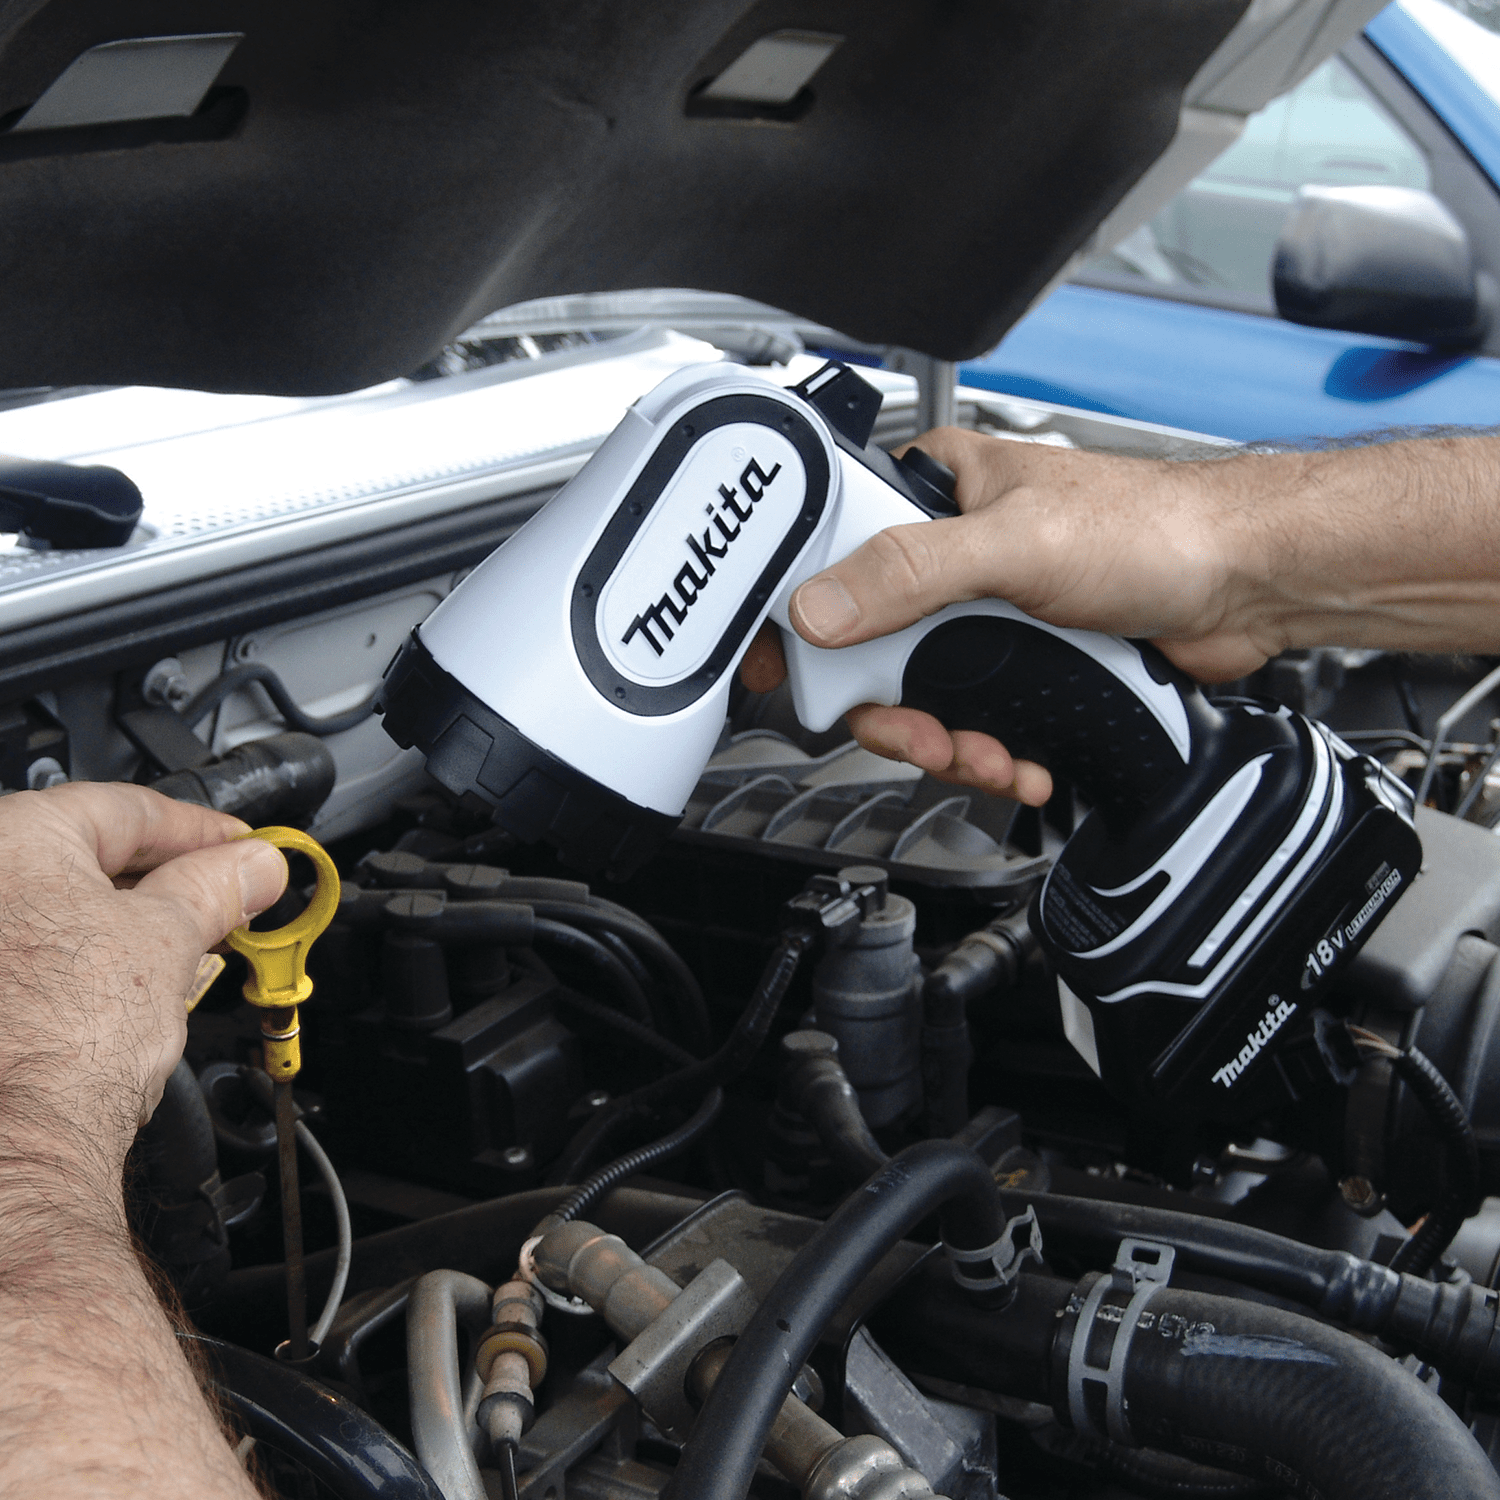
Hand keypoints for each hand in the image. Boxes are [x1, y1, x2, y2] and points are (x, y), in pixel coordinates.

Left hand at [0, 783, 286, 1185]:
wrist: (11, 1149)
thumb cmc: (60, 1043)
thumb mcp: (167, 942)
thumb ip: (214, 888)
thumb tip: (253, 865)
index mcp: (10, 838)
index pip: (125, 808)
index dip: (200, 830)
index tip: (241, 848)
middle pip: (83, 856)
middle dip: (162, 879)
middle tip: (225, 898)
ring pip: (53, 911)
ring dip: (120, 924)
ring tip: (180, 953)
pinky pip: (26, 958)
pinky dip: (74, 964)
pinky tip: (114, 993)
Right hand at [742, 427, 1273, 800]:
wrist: (1245, 584)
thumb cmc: (1155, 527)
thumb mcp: (1014, 542)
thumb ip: (910, 572)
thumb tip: (820, 607)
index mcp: (935, 491)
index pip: (830, 550)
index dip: (799, 615)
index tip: (783, 670)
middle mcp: (950, 550)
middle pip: (870, 645)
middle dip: (896, 708)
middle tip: (920, 732)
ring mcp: (984, 608)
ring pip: (923, 692)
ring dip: (949, 740)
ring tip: (985, 753)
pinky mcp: (1022, 658)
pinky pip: (975, 715)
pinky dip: (991, 750)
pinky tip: (1019, 756)